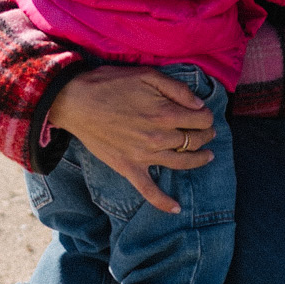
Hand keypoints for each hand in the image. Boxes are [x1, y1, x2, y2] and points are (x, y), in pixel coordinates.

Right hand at [48, 67, 215, 215]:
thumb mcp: (147, 74)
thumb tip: (199, 104)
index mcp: (165, 113)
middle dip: (205, 134)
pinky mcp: (128, 168)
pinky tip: (176, 208)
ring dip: (199, 160)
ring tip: (208, 155)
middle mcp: (159, 137)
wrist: (75, 101)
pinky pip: (149, 190)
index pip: (200, 119)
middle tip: (208, 131)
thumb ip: (177, 89)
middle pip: (194, 140)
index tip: (205, 114)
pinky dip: (163, 202)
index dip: (207, 116)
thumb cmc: (110, 84)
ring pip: (181, 163)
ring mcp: (144, 156)